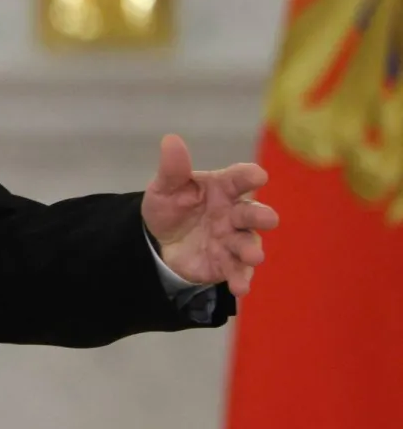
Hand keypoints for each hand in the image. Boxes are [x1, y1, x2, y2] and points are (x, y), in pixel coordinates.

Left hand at [142, 134, 279, 296]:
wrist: (159, 241)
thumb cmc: (171, 206)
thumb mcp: (165, 188)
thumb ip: (172, 169)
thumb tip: (171, 140)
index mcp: (222, 188)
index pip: (239, 178)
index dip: (248, 176)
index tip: (258, 176)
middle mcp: (233, 213)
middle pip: (251, 213)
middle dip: (261, 216)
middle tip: (269, 219)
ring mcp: (232, 239)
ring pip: (248, 244)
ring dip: (252, 250)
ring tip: (253, 256)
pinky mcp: (227, 263)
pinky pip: (237, 271)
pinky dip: (241, 279)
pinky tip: (240, 288)